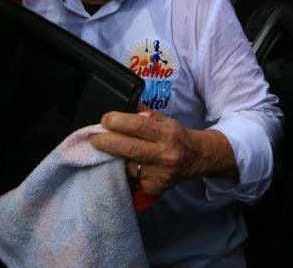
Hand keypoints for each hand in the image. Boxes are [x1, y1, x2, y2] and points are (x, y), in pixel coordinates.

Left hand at [90, 109, 234, 195]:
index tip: (105, 120)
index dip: (119, 122)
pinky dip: (128, 173)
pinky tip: (128, 167)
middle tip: (94, 139)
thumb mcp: (165, 120)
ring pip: (129, 167)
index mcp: (167, 133)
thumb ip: (144, 114)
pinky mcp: (156, 188)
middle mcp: (165, 154)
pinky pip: (134, 180)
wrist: (198, 158)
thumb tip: (121, 105)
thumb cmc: (176, 136)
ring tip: (111, 152)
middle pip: (129, 149)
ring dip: (117, 159)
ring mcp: (160, 174)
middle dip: (107, 142)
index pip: (139, 126)